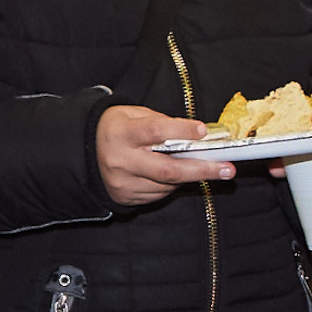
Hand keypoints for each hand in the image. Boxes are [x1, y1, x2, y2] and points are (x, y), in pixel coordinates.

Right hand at [96, 104, 230, 205]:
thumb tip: (197, 134)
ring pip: (167, 184)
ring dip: (189, 176)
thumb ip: (163, 122)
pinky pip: (159, 194)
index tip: (203, 131)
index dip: (181, 131)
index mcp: (121, 133)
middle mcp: (120, 160)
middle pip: (168, 169)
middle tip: (227, 169)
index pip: (155, 132)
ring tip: (204, 167)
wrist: (84, 150)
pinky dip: (173, 185)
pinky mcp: (126, 197)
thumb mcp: (134, 115)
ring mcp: (122, 182)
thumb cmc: (117, 128)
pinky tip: (176, 175)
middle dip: (202, 170)